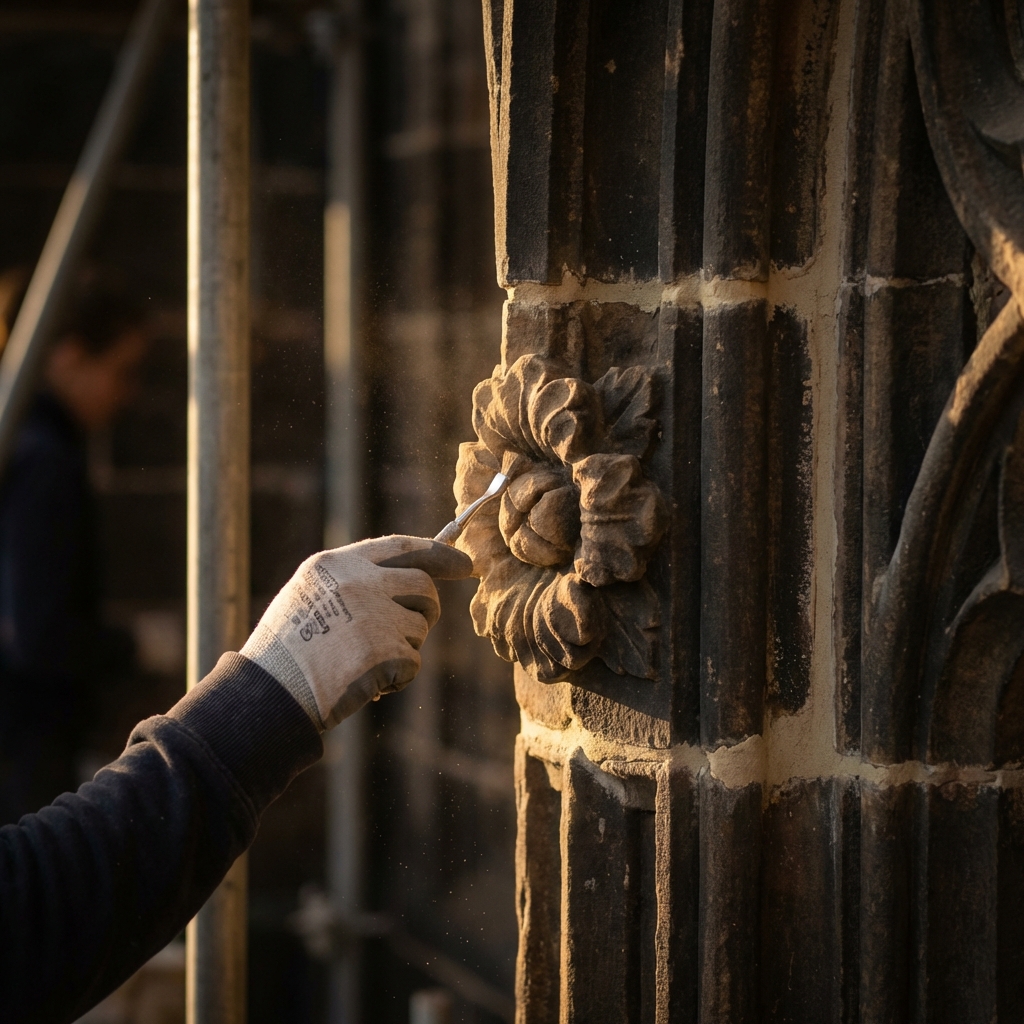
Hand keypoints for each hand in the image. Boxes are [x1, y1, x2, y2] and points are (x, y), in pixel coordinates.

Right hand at [241, 535, 472, 728]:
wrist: (268, 694)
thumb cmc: (287, 652)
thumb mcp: (310, 595)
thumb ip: (355, 581)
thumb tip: (414, 579)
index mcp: (337, 563)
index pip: (402, 546)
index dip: (439, 553)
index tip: (465, 564)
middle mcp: (358, 582)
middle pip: (423, 586)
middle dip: (425, 611)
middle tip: (404, 635)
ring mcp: (372, 615)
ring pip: (420, 628)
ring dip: (403, 649)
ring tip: (363, 662)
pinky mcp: (383, 651)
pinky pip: (413, 663)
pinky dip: (396, 678)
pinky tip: (365, 683)